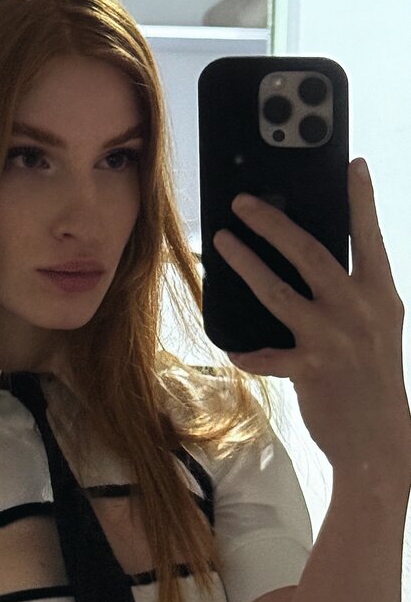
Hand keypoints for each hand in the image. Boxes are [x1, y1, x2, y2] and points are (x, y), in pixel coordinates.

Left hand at [212, 159, 410, 471]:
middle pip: (310, 254)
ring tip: (221, 243)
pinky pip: (265, 355)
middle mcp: (358, 310)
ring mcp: (333, 339)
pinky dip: (247, 351)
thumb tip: (312, 265)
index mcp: (380, 295)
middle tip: (244, 202)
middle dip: (274, 223)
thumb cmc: (373, 377)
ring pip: (278, 292)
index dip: (361, 200)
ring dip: (246, 265)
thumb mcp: (377, 327)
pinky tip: (231, 346)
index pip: (369, 237)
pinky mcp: (309, 369)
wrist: (379, 438)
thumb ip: (352, 295)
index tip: (353, 163)